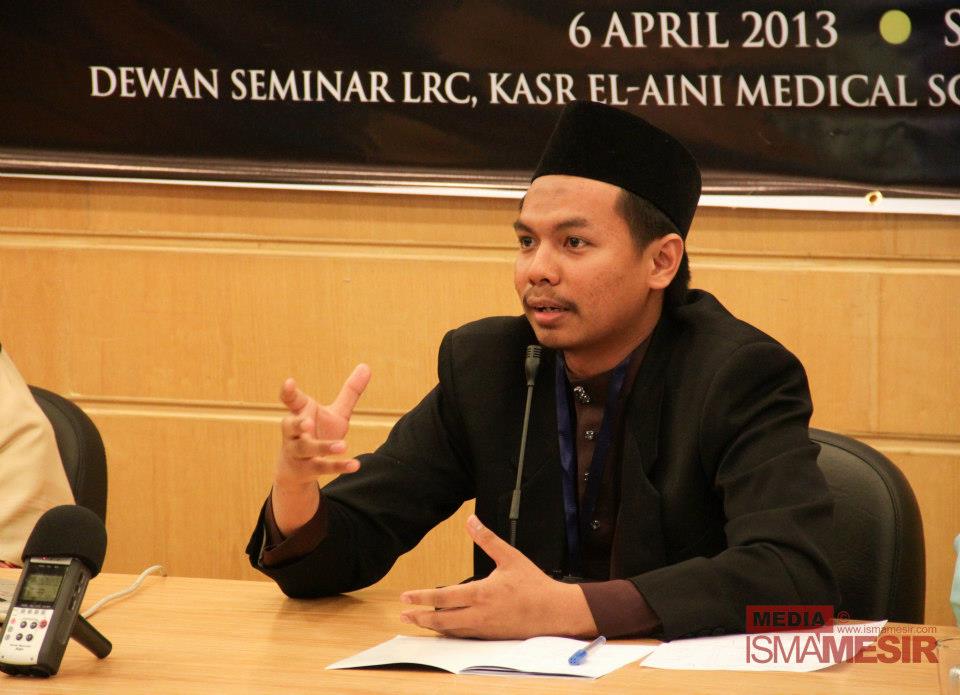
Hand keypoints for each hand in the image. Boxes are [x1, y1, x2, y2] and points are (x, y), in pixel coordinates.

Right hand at [271, 365, 370, 534]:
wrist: (297, 471)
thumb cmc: (317, 433)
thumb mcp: (335, 413)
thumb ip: (350, 392)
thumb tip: (366, 366)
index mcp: (300, 413)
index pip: (290, 401)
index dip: (288, 392)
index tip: (290, 382)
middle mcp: (293, 433)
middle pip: (290, 427)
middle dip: (297, 424)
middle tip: (307, 422)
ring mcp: (298, 452)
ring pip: (307, 449)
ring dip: (324, 447)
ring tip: (343, 445)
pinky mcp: (306, 470)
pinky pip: (322, 468)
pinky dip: (338, 466)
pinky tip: (355, 465)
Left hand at [399, 515, 597, 638]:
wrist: (555, 612)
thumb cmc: (534, 585)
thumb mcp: (510, 557)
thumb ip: (487, 539)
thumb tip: (471, 521)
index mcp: (481, 594)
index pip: (444, 598)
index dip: (422, 597)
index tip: (405, 597)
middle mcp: (479, 614)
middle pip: (441, 619)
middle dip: (420, 617)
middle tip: (404, 613)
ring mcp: (484, 628)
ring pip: (451, 630)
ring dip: (432, 626)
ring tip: (418, 621)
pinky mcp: (491, 636)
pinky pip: (464, 636)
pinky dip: (450, 632)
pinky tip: (445, 628)